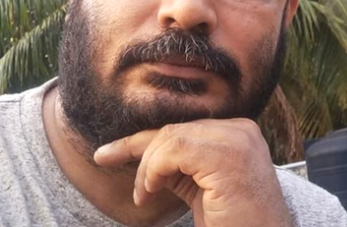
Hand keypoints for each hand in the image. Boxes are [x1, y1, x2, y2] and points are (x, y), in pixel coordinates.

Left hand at [93, 118, 293, 226]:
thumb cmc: (236, 223)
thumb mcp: (201, 189)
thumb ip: (181, 167)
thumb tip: (143, 156)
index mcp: (237, 133)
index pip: (181, 130)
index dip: (140, 141)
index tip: (106, 154)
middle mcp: (240, 130)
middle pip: (173, 131)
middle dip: (139, 155)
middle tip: (130, 186)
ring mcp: (236, 139)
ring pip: (169, 138)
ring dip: (147, 170)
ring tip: (145, 196)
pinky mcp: (227, 155)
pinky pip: (173, 150)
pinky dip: (153, 170)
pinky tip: (151, 190)